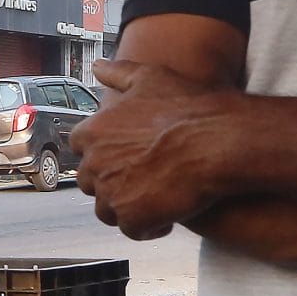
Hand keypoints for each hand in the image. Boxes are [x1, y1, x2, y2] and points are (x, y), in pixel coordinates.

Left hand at [72, 58, 234, 238]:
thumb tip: (97, 65)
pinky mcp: (132, 218)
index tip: (125, 156)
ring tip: (155, 201)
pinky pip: (132, 230)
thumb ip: (119, 73)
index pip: (80, 148)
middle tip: (142, 181)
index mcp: (93, 131)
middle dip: (112, 182)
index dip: (102, 153)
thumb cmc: (187, 107)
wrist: (217, 141)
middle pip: (90, 181)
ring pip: (107, 209)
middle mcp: (94, 163)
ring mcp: (111, 193)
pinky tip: (168, 217)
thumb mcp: (150, 78)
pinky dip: (148, 227)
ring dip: (127, 207)